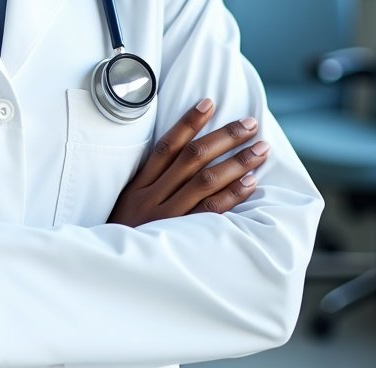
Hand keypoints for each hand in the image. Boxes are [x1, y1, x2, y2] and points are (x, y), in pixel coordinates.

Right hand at [107, 98, 269, 226]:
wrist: (115, 273)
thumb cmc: (126, 234)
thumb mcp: (128, 204)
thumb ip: (150, 182)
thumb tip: (179, 155)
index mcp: (139, 185)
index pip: (167, 145)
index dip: (189, 121)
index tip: (209, 102)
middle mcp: (154, 197)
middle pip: (193, 159)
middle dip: (224, 137)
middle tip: (249, 124)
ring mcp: (169, 218)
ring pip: (206, 182)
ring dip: (237, 163)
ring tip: (260, 149)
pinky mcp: (183, 238)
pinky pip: (212, 213)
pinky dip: (233, 196)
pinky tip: (251, 182)